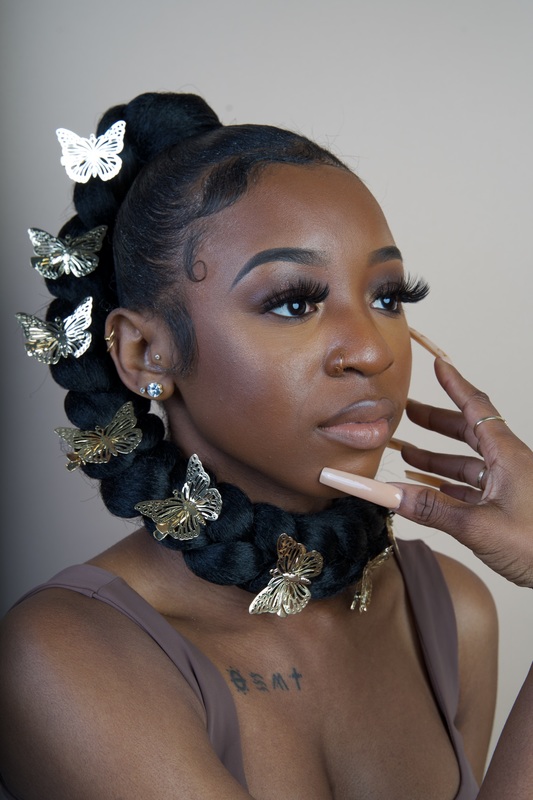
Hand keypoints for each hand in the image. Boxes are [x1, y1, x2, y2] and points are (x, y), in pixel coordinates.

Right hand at [393, 358, 532, 587]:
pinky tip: (430, 490)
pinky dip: (448, 485)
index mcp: (507, 456)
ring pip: (468, 462)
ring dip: (437, 456)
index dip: (455, 385)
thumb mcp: (479, 526)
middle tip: (408, 411)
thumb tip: (389, 493)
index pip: (476, 408)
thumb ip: (431, 509)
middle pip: (468, 432)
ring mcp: (511, 486)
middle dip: (436, 421)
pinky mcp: (509, 508)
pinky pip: (473, 488)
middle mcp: (509, 465)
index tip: (438, 366)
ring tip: (407, 452)